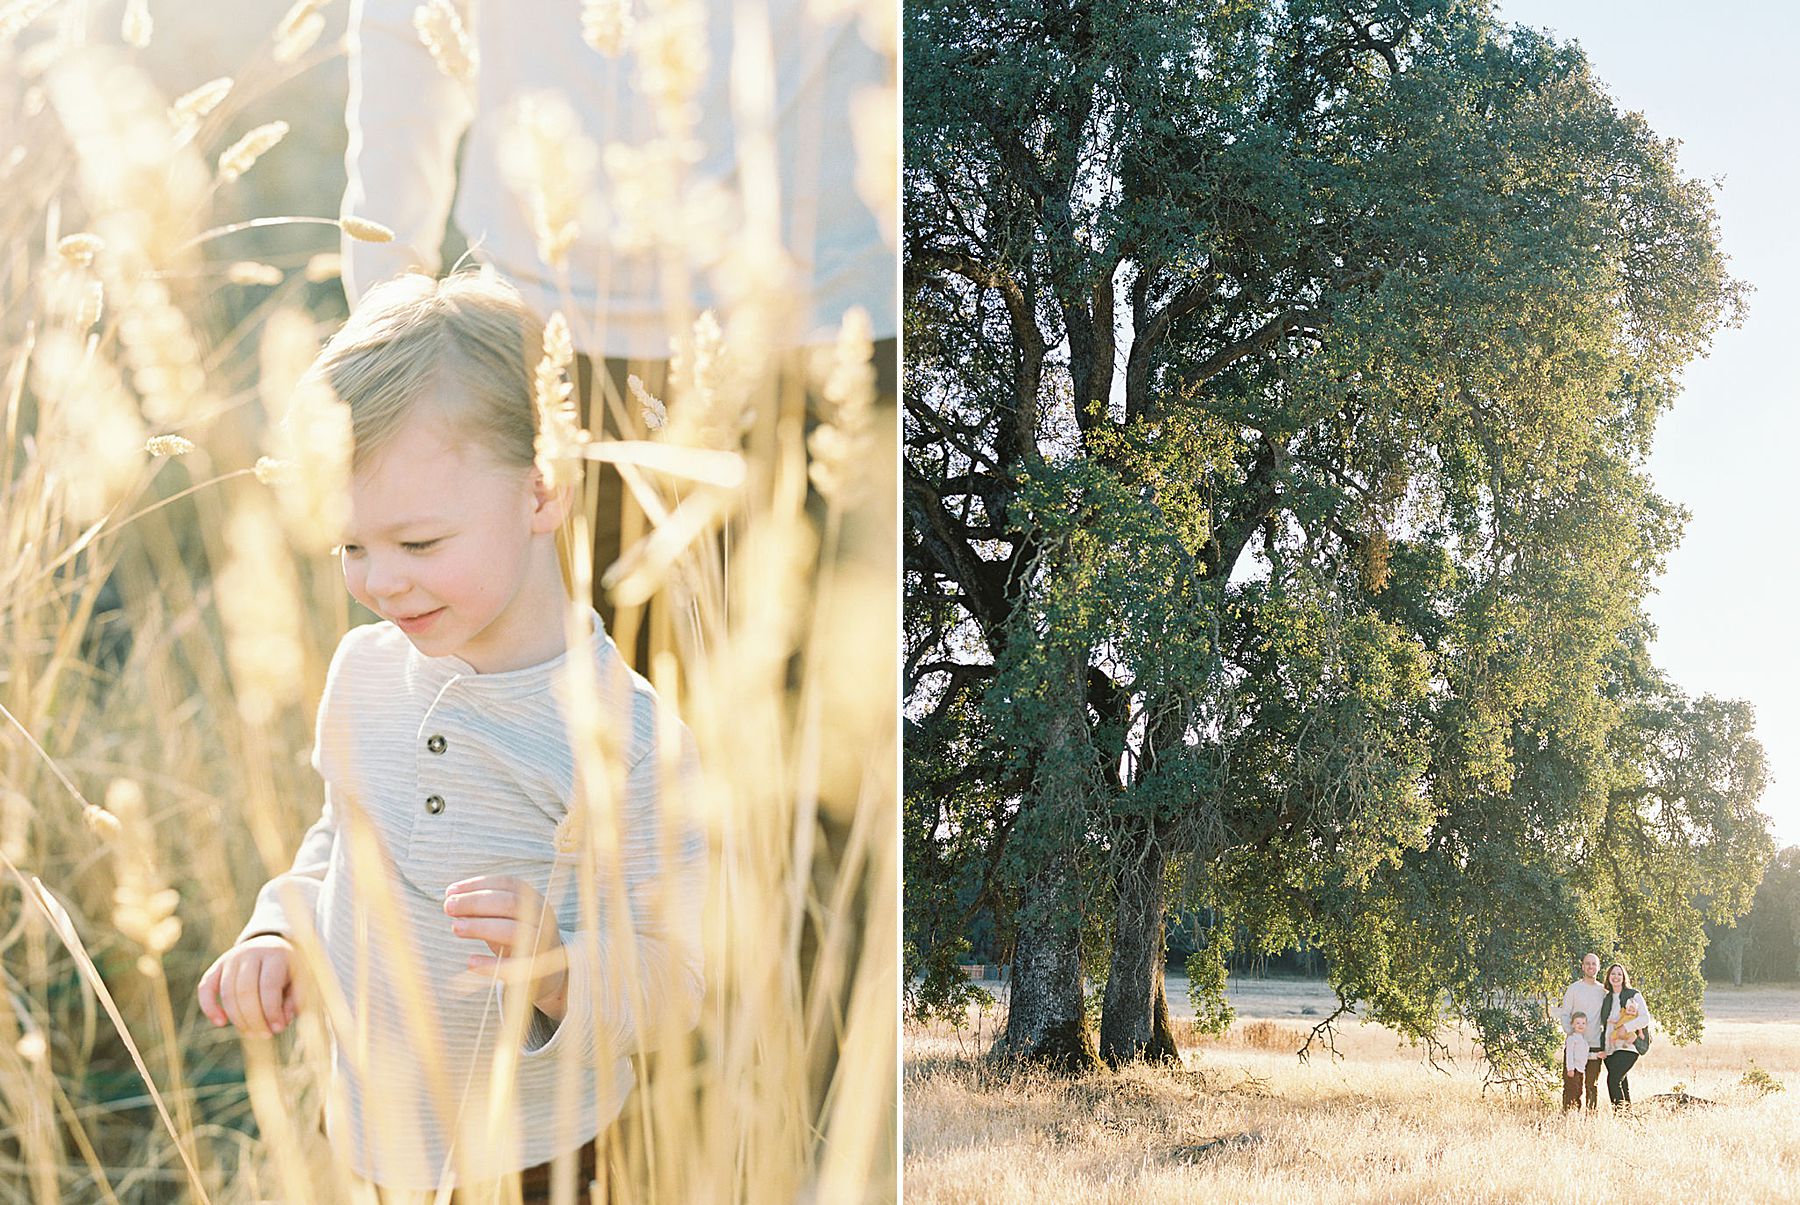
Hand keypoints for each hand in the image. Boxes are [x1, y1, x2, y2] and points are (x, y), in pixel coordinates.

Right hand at [197, 934, 299, 1036]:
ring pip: (227, 993)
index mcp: (276, 954)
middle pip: (245, 991)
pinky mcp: (217, 966)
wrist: (272, 945)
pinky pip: (205, 987)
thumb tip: (280, 1022)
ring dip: (237, 1018)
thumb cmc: (290, 970)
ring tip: (251, 1033)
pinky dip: (209, 1006)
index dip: (272, 1011)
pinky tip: (220, 1022)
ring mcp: (231, 958)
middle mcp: (251, 953)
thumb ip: (295, 1000)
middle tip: (264, 1035)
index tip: (277, 1029)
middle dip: (253, 1018)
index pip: (269, 986)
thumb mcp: (301, 980)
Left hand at [444, 876, 567, 1019]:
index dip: (477, 884)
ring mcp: (541, 942)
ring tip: (455, 927)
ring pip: (512, 930)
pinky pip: (512, 966)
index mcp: (534, 899)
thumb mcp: (506, 919)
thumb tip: (452, 901)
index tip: (450, 891)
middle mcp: (541, 917)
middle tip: (447, 907)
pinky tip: (470, 961)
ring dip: (481, 927)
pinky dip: (490, 964)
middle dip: (475, 902)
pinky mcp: (536, 969)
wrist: (550, 974)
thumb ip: (484, 910)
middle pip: (509, 903)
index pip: (507, 884)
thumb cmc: (519, 939)